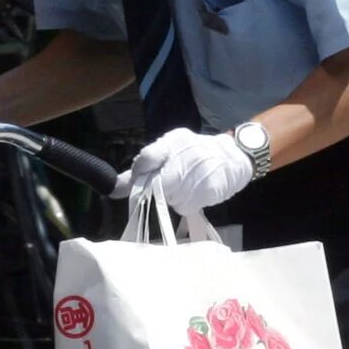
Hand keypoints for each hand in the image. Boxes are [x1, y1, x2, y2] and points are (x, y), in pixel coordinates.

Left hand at [111, 127, 253, 210]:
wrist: (233, 157)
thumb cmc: (196, 153)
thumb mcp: (171, 148)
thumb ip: (144, 165)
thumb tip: (115, 187)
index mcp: (174, 141)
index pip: (147, 158)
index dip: (139, 173)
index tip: (142, 179)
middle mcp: (185, 155)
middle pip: (155, 184)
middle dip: (156, 189)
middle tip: (168, 184)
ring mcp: (197, 174)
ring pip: (168, 199)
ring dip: (172, 198)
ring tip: (185, 186)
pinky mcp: (207, 191)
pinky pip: (183, 207)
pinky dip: (185, 204)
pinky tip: (195, 193)